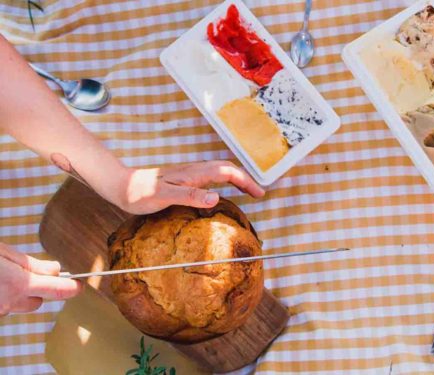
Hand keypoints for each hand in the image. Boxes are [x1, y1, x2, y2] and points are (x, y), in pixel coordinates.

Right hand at [0, 243, 81, 315]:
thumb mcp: (5, 253)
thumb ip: (33, 265)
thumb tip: (56, 270)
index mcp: (18, 283)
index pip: (57, 290)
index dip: (72, 288)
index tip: (80, 285)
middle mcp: (10, 302)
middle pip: (37, 301)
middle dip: (37, 289)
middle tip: (22, 272)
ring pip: (20, 305)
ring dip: (18, 295)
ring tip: (3, 277)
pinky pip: (4, 307)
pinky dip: (4, 298)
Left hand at [119, 161, 265, 214]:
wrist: (120, 185)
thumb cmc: (139, 193)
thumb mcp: (163, 196)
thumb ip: (189, 196)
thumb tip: (216, 198)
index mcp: (193, 174)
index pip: (227, 172)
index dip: (245, 181)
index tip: (259, 194)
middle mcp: (193, 171)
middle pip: (227, 168)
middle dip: (245, 179)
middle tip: (258, 194)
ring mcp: (188, 174)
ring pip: (219, 171)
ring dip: (236, 179)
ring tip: (247, 192)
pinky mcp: (183, 180)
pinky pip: (210, 177)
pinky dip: (224, 182)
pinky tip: (220, 193)